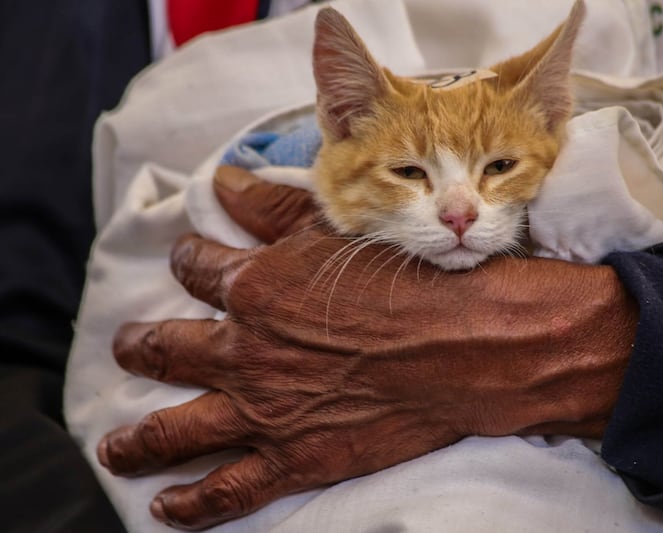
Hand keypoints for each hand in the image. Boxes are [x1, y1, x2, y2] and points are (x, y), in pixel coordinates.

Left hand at [97, 167, 637, 529]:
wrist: (467, 345)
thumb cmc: (411, 281)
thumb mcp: (338, 229)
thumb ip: (272, 206)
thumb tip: (224, 181)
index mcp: (253, 286)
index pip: (195, 267)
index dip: (188, 261)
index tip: (191, 263)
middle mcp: (243, 350)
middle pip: (161, 348)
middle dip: (138, 347)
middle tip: (128, 349)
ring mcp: (263, 411)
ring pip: (174, 430)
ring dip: (136, 439)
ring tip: (116, 447)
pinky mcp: (293, 459)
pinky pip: (225, 490)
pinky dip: (189, 503)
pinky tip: (165, 507)